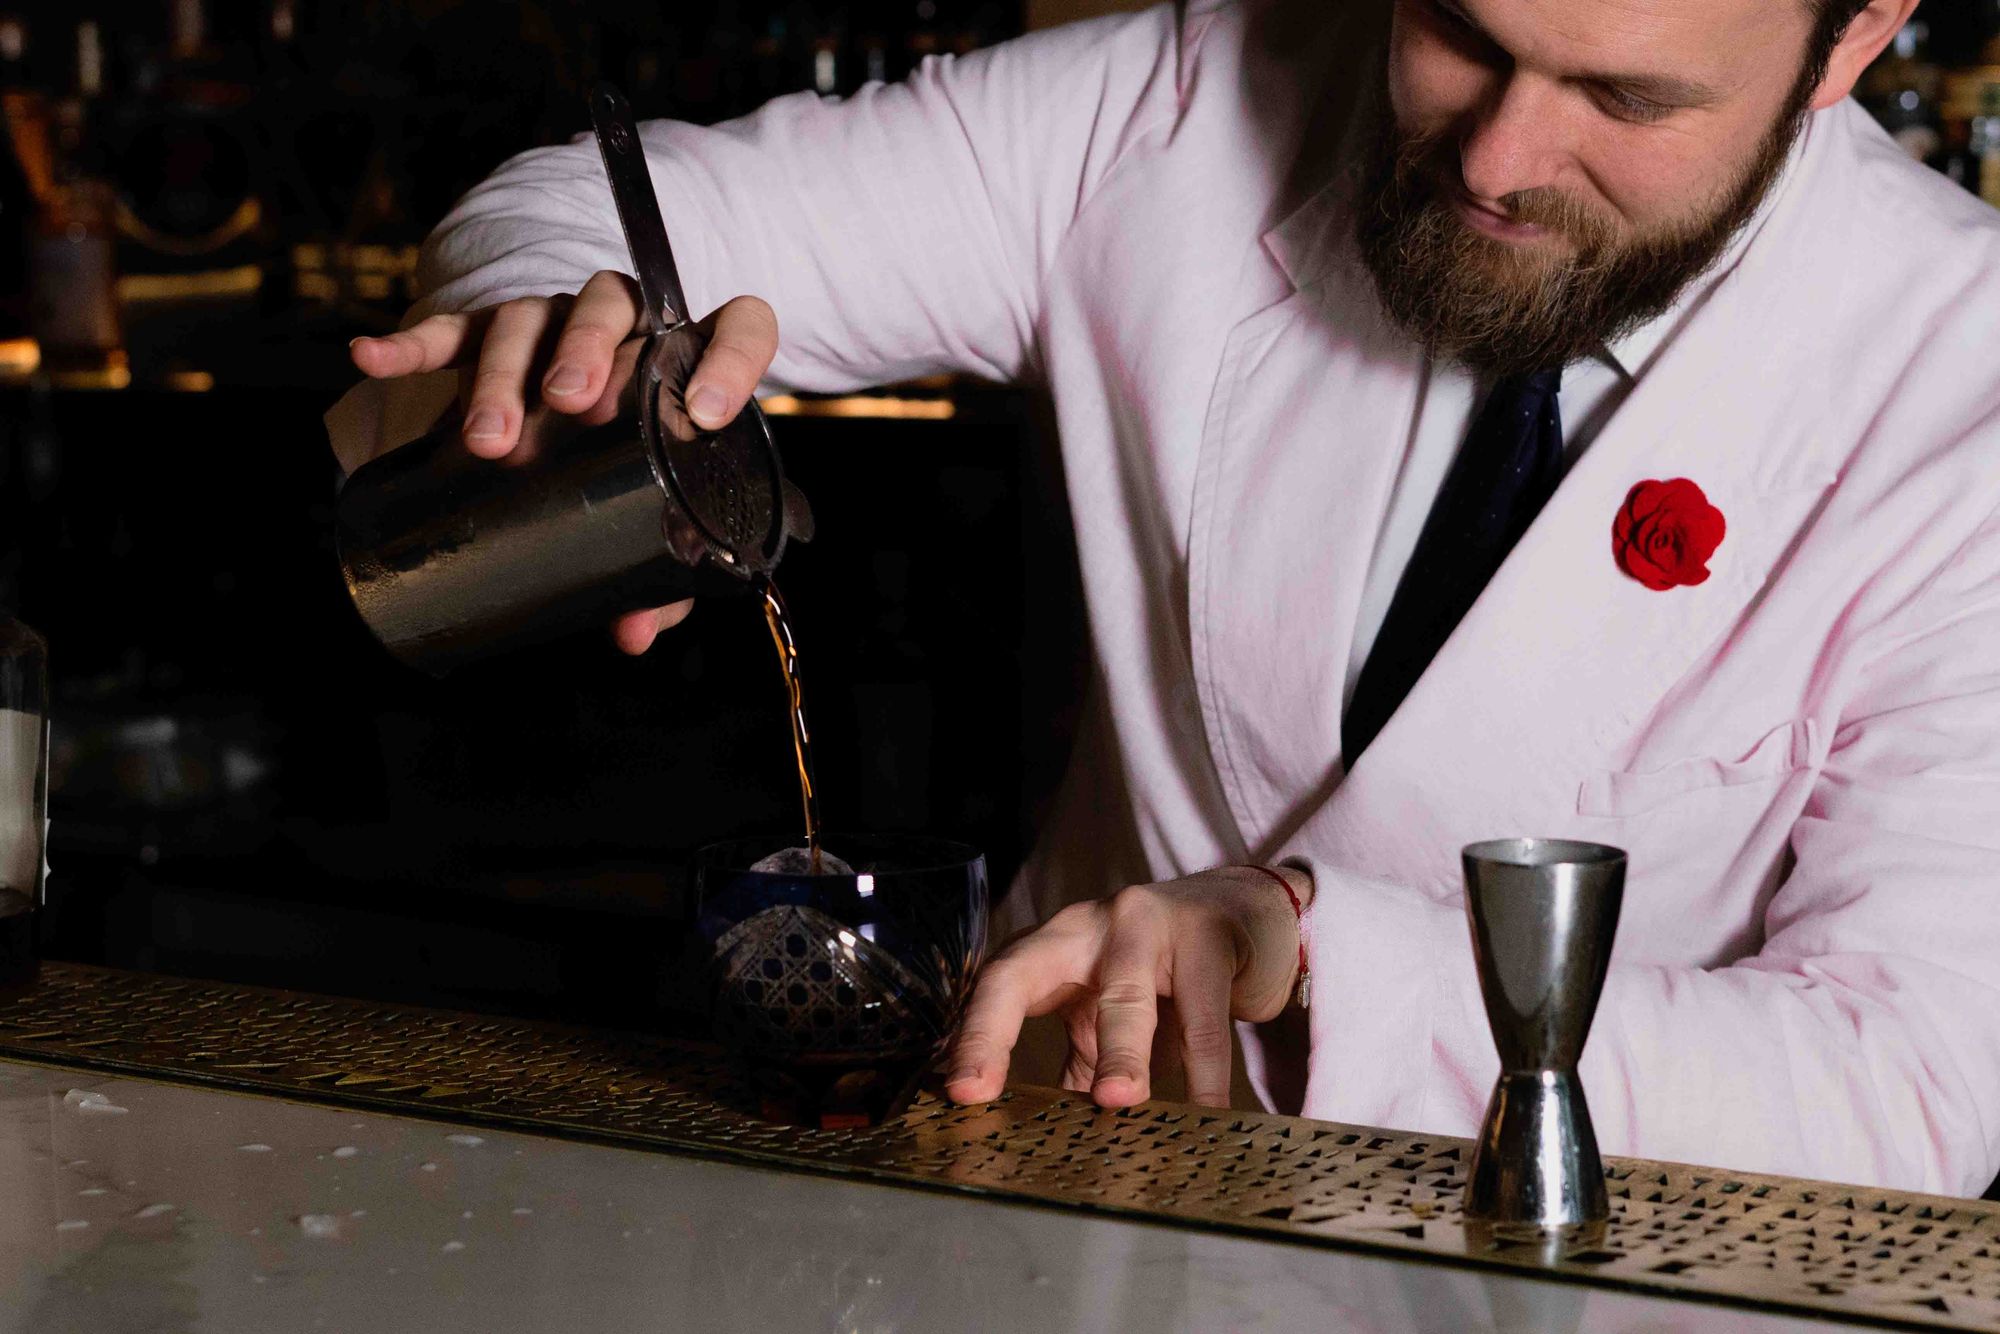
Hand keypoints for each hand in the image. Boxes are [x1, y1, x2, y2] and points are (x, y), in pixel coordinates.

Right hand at [348, 271, 781, 653]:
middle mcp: (625, 328)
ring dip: (506, 371)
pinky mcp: (487, 333)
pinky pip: (450, 329)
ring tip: (490, 438)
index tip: (704, 409)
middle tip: (568, 403)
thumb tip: (635, 634)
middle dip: (589, 350)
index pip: (739, 326)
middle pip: (614, 305)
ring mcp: (553, 322)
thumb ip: (661, 579)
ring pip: (532, 316)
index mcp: (686, 363)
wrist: (560, 421)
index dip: (732, 356)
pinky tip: (373, 361)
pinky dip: (412, 345)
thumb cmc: (628, 476)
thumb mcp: (648, 520)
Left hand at [944, 865, 1309, 1108]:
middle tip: (977, 1092)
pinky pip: (1203, 1016)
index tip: (957, 1092)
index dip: (972, 1037)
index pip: (994, 987)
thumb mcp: (1109, 1013)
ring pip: (1124, 996)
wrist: (1247, 911)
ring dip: (1122, 1052)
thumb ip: (1082, 1065)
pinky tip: (1207, 1110)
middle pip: (1024, 975)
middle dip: (994, 1033)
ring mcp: (1146, 924)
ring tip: (1117, 1101)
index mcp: (1051, 947)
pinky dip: (1206, 1072)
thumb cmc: (1166, 972)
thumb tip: (1048, 1137)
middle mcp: (1084, 926)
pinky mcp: (1208, 935)